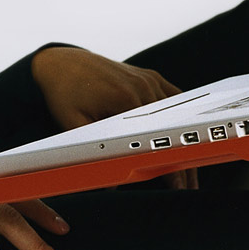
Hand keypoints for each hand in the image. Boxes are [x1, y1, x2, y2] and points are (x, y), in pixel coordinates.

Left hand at [32, 45, 197, 189]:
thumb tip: (111, 185)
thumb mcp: (72, 124)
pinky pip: (173, 97)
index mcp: (125, 100)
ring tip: (188, 165)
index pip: (157, 138)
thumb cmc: (64, 93)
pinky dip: (180, 116)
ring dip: (184, 139)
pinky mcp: (149, 76)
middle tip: (188, 185)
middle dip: (184, 159)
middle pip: (173, 129)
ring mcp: (148, 79)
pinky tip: (184, 134)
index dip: (170, 165)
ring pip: (177, 116)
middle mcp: (141, 87)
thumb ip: (91, 153)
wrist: (60, 63)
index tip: (178, 185)